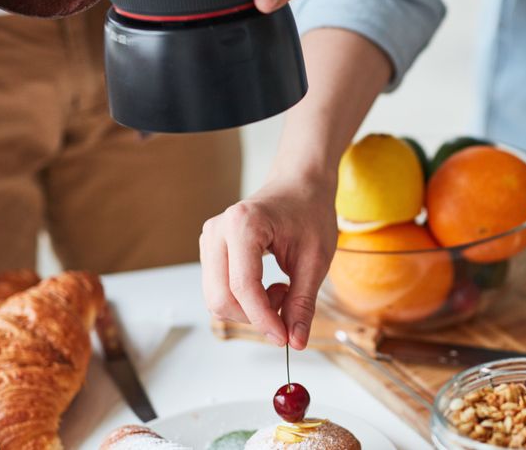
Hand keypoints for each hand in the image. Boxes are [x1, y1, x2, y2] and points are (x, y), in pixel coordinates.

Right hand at [200, 171, 336, 349]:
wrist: (300, 185)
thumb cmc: (310, 212)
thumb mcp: (316, 260)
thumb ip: (303, 302)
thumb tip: (295, 341)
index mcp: (243, 224)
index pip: (243, 287)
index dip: (263, 319)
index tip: (284, 338)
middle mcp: (217, 230)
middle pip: (221, 298)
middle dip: (255, 316)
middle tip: (288, 305)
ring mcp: (209, 239)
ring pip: (216, 298)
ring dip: (250, 309)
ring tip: (282, 290)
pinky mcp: (211, 250)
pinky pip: (219, 290)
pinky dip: (243, 300)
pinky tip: (268, 285)